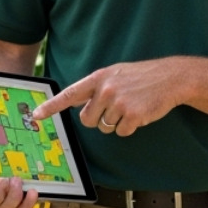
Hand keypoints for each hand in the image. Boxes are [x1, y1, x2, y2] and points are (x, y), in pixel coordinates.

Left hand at [33, 58, 187, 137]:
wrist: (171, 78)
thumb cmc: (141, 77)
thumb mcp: (115, 74)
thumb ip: (96, 87)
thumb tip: (76, 103)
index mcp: (98, 78)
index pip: (69, 95)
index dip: (51, 107)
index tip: (36, 115)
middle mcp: (105, 90)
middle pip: (87, 119)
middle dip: (98, 119)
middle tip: (114, 108)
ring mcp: (119, 103)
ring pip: (104, 128)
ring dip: (116, 123)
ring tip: (130, 106)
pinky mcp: (132, 115)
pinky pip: (121, 132)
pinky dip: (130, 128)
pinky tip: (139, 113)